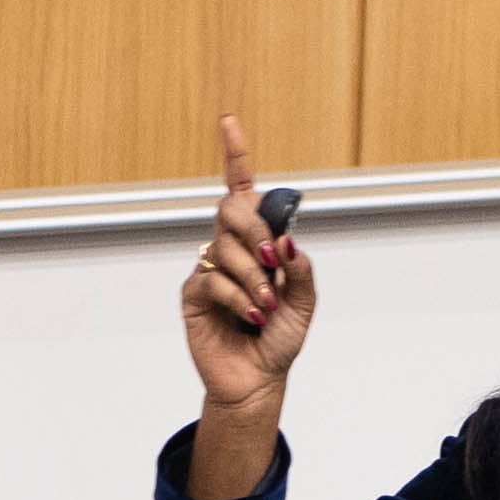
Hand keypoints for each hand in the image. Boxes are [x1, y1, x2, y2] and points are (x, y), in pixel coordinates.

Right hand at [180, 114, 314, 456]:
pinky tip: (252, 318)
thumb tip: (288, 241)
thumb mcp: (305, 303)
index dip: (234, 154)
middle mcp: (230, 247)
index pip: (242, 189)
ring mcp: (209, 268)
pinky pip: (214, 280)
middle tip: (274, 265)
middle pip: (232, 210)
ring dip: (254, 278)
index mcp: (257, 240)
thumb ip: (301, 270)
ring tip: (268, 308)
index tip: (227, 121)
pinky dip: (239, 299)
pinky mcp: (194, 294)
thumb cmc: (280, 339)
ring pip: (225, 248)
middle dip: (256, 233)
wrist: (258, 379)